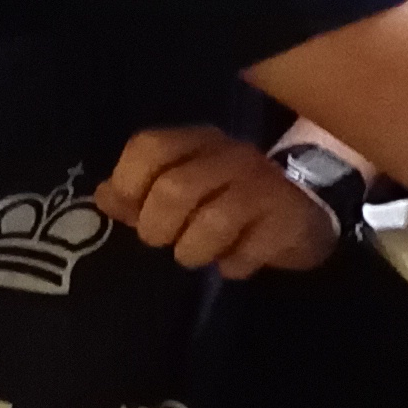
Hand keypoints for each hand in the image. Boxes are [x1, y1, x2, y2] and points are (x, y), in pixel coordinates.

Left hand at [99, 127, 343, 276]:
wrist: (304, 215)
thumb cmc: (229, 202)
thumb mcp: (183, 190)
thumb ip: (139, 193)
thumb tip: (103, 197)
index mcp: (198, 142)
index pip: (149, 147)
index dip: (129, 184)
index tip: (132, 212)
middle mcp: (232, 155)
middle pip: (174, 188)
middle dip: (158, 228)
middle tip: (165, 242)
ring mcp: (265, 185)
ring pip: (212, 221)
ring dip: (193, 250)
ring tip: (196, 256)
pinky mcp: (289, 219)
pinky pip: (248, 251)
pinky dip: (233, 266)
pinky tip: (235, 264)